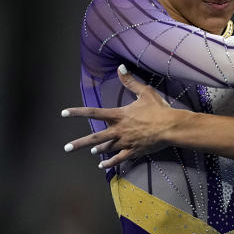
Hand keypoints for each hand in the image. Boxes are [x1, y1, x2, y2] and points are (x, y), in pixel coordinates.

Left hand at [61, 65, 181, 168]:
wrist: (170, 127)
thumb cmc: (158, 109)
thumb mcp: (144, 92)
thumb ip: (130, 81)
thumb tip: (120, 67)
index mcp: (118, 115)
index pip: (94, 113)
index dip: (77, 112)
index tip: (63, 113)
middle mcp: (118, 130)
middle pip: (94, 138)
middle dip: (79, 143)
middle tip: (66, 148)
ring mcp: (125, 142)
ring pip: (106, 148)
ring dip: (97, 150)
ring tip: (91, 151)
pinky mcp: (133, 152)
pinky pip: (118, 159)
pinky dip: (109, 163)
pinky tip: (102, 166)